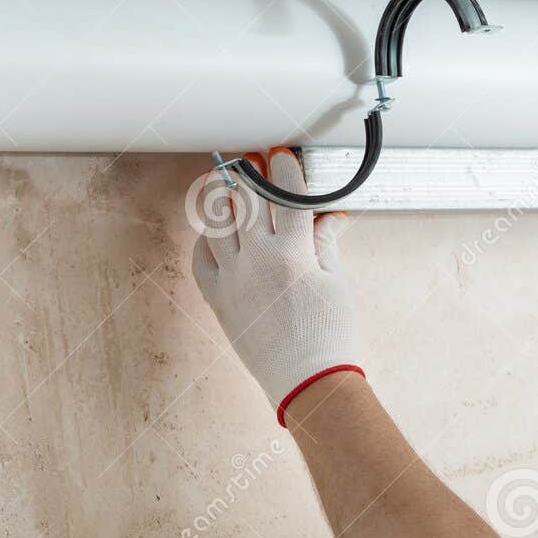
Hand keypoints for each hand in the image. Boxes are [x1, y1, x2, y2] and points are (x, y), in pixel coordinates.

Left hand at [191, 148, 362, 424]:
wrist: (308, 381)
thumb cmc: (329, 336)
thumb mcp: (336, 283)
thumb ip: (326, 244)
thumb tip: (329, 217)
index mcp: (294, 254)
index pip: (289, 198)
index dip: (286, 172)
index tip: (283, 157)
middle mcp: (257, 261)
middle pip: (249, 202)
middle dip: (251, 176)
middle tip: (252, 161)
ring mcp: (233, 279)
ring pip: (217, 224)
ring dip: (220, 199)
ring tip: (223, 182)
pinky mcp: (218, 299)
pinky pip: (200, 260)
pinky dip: (205, 240)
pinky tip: (214, 231)